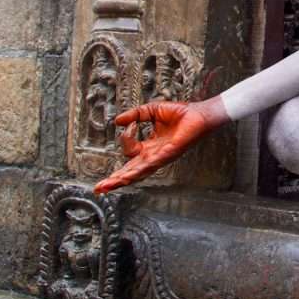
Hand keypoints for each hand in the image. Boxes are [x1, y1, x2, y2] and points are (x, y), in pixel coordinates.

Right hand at [93, 97, 227, 193]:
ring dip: (121, 179)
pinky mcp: (168, 155)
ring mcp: (160, 157)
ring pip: (137, 172)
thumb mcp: (151, 111)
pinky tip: (127, 177)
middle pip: (130, 170)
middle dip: (114, 179)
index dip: (125, 139)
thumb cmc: (181, 113)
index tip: (131, 125)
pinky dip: (137, 171)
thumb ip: (135, 115)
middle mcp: (154, 155)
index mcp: (150, 146)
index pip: (130, 150)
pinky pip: (150, 165)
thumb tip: (117, 121)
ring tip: (107, 187)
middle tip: (99, 188)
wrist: (199, 114)